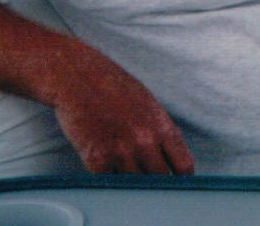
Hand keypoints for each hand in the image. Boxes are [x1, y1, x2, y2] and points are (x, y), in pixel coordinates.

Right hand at [48, 59, 196, 174]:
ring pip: (132, 184)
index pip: (183, 166)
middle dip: (151, 178)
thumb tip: (170, 157)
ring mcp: (121, 152)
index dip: (179, 178)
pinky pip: (107, 181)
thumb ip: (159, 131)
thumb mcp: (147, 104)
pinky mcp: (96, 159)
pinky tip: (101, 161)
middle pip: (158, 179)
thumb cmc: (111, 86)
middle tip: (141, 172)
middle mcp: (145, 142)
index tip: (173, 181)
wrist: (76, 76)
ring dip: (127, 179)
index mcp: (161, 126)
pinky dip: (105, 177)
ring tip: (117, 161)